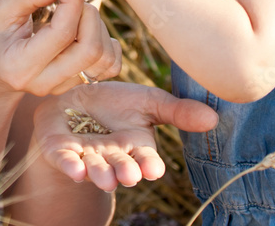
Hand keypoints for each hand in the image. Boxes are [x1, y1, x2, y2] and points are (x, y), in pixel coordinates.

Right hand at [0, 0, 121, 98]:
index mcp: (20, 66)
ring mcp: (61, 88)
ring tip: (76, 12)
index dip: (71, 2)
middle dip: (88, 15)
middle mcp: (44, 83)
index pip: (61, 34)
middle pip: (89, 50)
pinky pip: (108, 67)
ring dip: (97, 28)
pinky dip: (105, 43)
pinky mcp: (74, 84)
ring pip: (103, 59)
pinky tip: (85, 29)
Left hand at [33, 82, 217, 191]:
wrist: (73, 96)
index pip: (145, 160)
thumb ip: (177, 112)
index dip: (149, 165)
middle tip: (129, 175)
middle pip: (120, 168)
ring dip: (99, 174)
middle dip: (124, 172)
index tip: (153, 168)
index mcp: (135, 148)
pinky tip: (75, 171)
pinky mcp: (60, 150)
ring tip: (105, 179)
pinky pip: (65, 160)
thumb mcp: (149, 101)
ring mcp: (86, 155)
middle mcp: (112, 156)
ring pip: (94, 168)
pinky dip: (70, 166)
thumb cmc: (115, 103)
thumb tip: (214, 117)